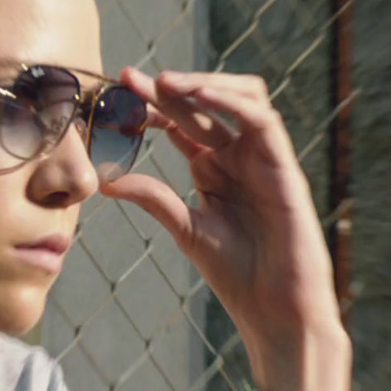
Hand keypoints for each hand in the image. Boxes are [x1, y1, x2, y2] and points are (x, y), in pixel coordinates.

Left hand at [101, 68, 349, 390]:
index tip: (115, 95)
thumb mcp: (186, 228)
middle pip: (204, 106)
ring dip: (201, 85)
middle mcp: (240, 157)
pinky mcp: (285, 167)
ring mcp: (264, 159)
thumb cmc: (239, 275)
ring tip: (163, 83)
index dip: (151, 105)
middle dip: (166, 89)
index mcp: (214, 168)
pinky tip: (200, 95)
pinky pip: (263, 120)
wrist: (276, 311)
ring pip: (241, 98)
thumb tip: (106, 182)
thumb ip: (153, 198)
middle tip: (128, 79)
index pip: (181, 123)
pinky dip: (232, 101)